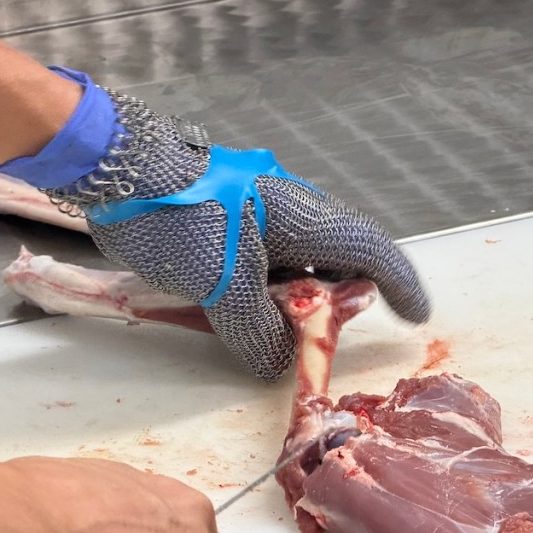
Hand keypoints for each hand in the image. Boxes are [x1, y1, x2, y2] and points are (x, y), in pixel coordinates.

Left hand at [5, 71, 430, 381]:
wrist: (116, 168)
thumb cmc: (179, 216)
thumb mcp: (221, 282)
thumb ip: (254, 329)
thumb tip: (275, 363)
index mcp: (304, 218)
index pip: (370, 252)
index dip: (398, 285)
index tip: (415, 316)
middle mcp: (289, 215)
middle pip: (334, 264)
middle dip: (334, 305)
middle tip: (321, 339)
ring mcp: (257, 219)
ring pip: (293, 269)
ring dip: (290, 305)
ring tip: (274, 336)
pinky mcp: (227, 226)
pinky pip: (260, 267)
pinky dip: (259, 296)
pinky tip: (237, 319)